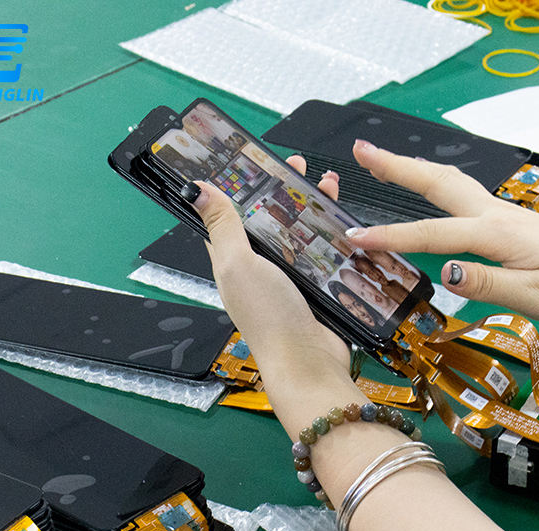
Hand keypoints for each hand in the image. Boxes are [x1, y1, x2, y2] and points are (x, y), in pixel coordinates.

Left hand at [188, 158, 351, 390]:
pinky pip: (322, 254)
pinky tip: (342, 220)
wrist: (309, 362)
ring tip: (326, 184)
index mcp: (232, 261)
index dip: (238, 187)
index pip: (230, 217)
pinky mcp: (316, 288)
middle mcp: (259, 269)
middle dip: (281, 191)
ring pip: (299, 234)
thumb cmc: (269, 316)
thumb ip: (222, 226)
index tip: (250, 160)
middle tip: (295, 165)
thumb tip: (196, 190)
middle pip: (269, 220)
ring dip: (311, 208)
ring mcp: (289, 279)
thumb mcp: (238, 263)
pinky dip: (331, 234)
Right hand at [347, 140, 538, 324]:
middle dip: (397, 166)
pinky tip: (428, 190)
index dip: (391, 237)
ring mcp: (502, 214)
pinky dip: (434, 185)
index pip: (433, 235)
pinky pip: (462, 196)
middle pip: (438, 183)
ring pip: (449, 184)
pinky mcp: (508, 221)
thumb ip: (488, 282)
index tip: (356, 238)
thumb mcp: (536, 296)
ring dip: (413, 169)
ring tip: (381, 161)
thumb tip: (445, 272)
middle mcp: (496, 216)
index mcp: (498, 235)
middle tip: (361, 151)